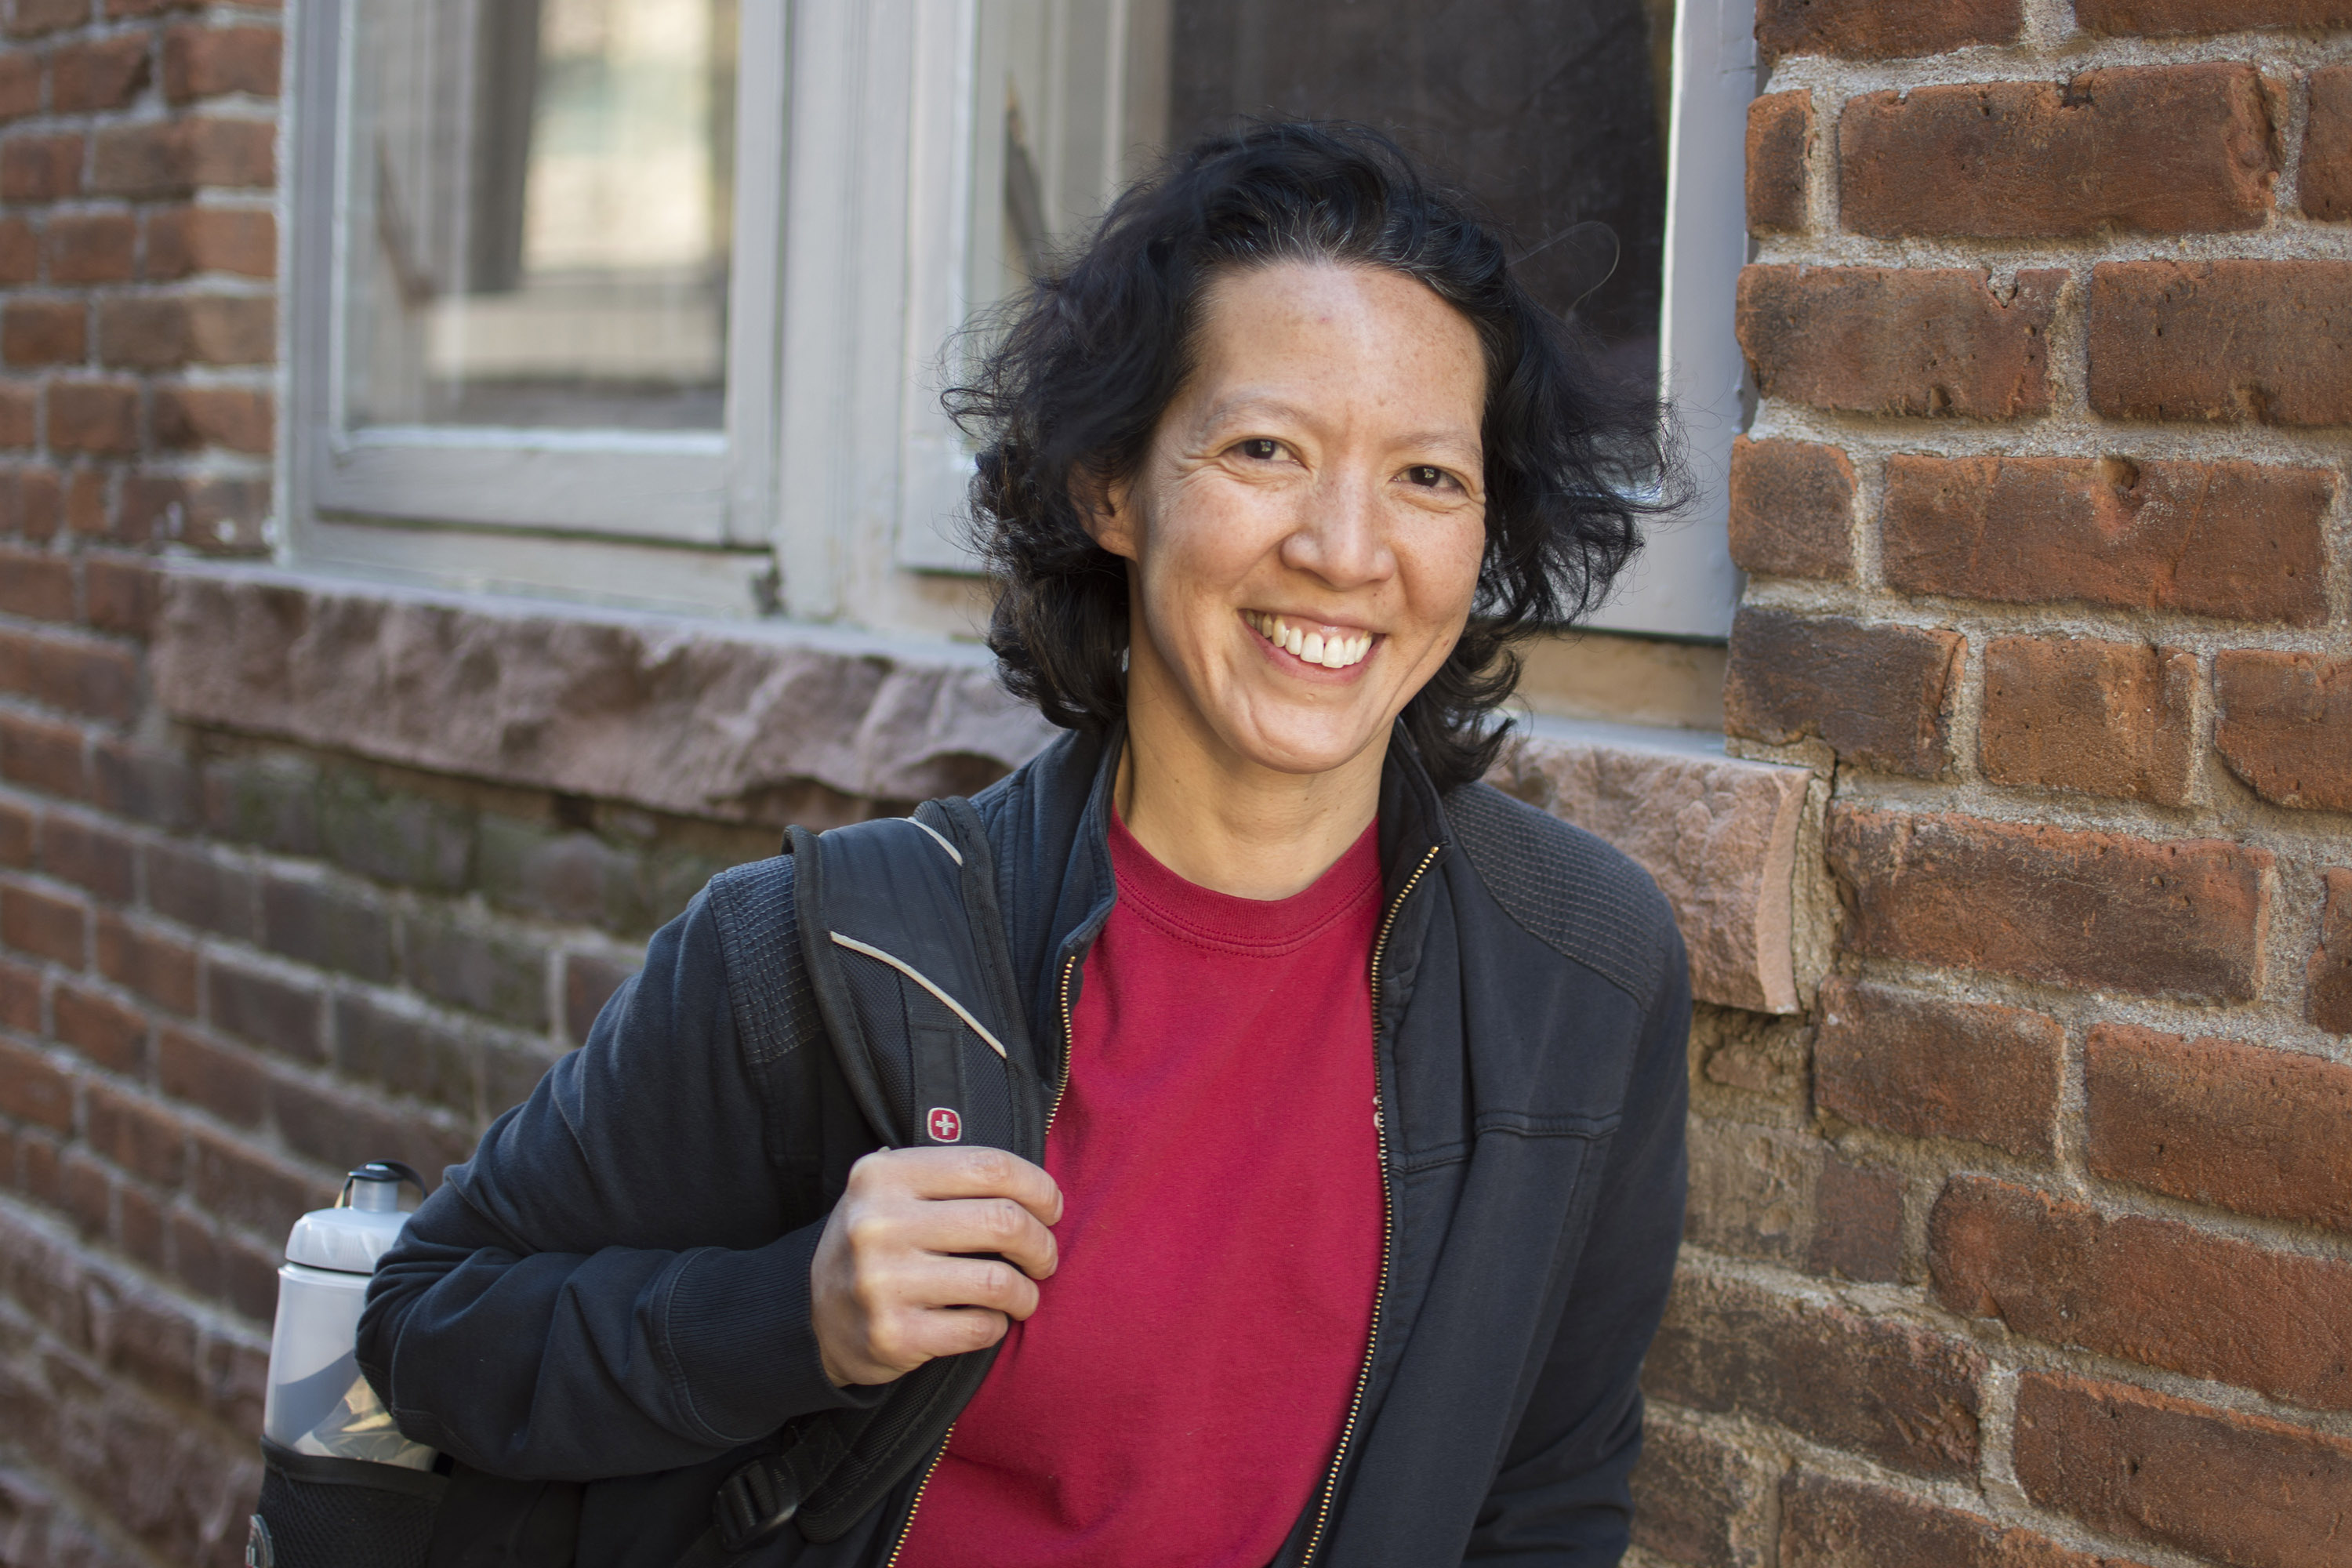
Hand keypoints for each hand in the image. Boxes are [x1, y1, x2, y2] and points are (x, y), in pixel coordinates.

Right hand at [810, 1146, 1062, 1386]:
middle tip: (1044, 1258)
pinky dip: (997, 1325)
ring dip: (1026, 1291)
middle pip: (1003, 1221)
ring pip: (998, 1281)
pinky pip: (979, 1328)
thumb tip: (1037, 1186)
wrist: (810, 1315)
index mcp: (885, 1175)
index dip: (1039, 1187)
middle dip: (1041, 1243)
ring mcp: (883, 1282)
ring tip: (1022, 1295)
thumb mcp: (890, 1191)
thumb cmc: (876, 1244)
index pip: (990, 1166)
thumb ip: (948, 1176)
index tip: (1051, 1208)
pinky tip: (988, 1320)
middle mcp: (879, 1224)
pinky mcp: (893, 1335)